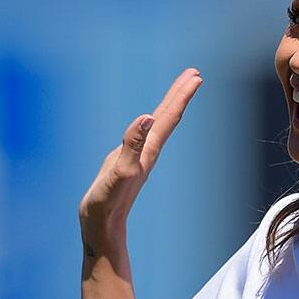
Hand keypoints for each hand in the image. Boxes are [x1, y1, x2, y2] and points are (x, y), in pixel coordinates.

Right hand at [78, 68, 202, 248]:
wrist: (102, 225)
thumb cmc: (109, 201)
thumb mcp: (120, 170)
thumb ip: (132, 144)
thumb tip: (146, 118)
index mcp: (149, 149)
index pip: (169, 117)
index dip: (181, 95)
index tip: (196, 76)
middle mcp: (148, 150)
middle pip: (168, 117)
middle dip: (180, 94)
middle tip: (195, 74)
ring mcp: (139, 155)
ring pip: (159, 124)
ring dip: (170, 105)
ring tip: (180, 89)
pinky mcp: (127, 160)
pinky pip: (145, 133)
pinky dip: (152, 120)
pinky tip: (150, 119)